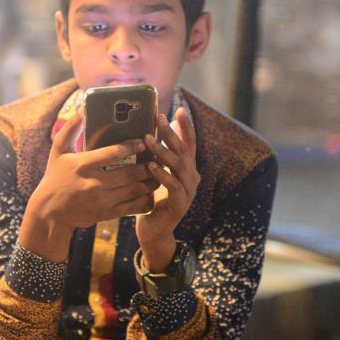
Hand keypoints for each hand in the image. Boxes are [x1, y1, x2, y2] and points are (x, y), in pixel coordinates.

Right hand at [20, 110, 158, 260]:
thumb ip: (70, 129)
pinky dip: (143, 199)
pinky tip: (150, 191)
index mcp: (82, 165)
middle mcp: (92, 183)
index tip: (142, 142)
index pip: (111, 153)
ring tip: (159, 173)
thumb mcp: (58, 151)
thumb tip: (82, 108)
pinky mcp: (105, 213)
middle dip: (147, 166)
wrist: (49, 212)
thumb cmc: (54, 177)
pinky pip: (130, 206)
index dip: (130, 146)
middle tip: (157, 157)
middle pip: (128, 173)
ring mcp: (100, 200)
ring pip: (133, 190)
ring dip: (149, 182)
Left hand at [136, 107, 199, 271]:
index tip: (180, 109)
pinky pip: (173, 186)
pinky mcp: (180, 205)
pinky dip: (162, 175)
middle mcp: (192, 177)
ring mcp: (188, 191)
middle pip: (184, 151)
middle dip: (171, 133)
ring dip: (164, 151)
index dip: (186, 126)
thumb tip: (148, 132)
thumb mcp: (156, 174)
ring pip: (179, 166)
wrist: (154, 230)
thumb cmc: (152, 198)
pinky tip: (151, 166)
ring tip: (148, 140)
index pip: (189, 143)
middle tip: (159, 119)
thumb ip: (157, 156)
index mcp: (187, 168)